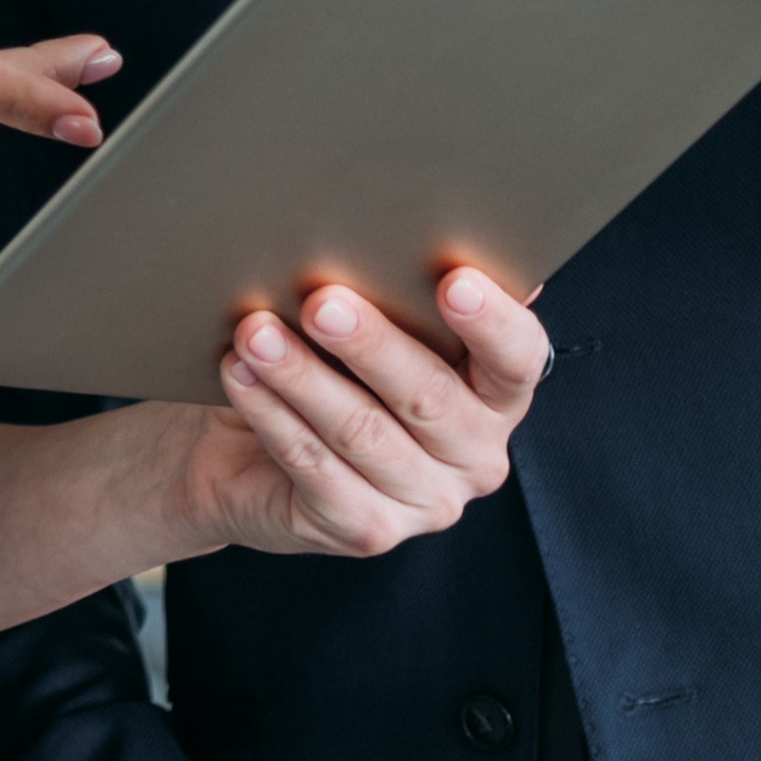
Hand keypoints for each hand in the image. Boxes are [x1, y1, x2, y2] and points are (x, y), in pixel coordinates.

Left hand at [177, 268, 548, 557]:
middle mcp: (476, 456)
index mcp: (497, 396)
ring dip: (302, 376)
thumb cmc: (327, 372)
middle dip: (370, 343)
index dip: (491, 321)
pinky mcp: (367, 531)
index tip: (454, 279)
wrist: (249, 455)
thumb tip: (412, 230)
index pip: (518, 358)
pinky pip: (315, 467)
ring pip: (362, 432)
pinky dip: (273, 416)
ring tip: (256, 332)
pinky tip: (242, 377)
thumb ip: (404, 295)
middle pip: (429, 396)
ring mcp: (426, 501)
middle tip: (319, 300)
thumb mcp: (371, 329)